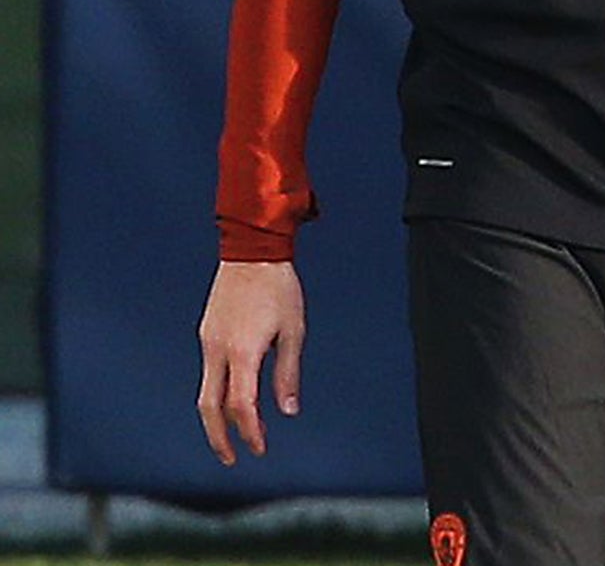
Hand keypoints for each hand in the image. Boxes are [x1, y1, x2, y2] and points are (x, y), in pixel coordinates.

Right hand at [196, 259, 305, 464]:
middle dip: (219, 438)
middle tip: (233, 458)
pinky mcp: (206, 332)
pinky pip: (208, 371)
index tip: (259, 449)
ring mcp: (208, 342)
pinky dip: (217, 391)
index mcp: (243, 352)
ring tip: (234, 433)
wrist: (252, 250)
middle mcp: (218, 350)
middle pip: (210, 407)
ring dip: (217, 416)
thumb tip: (287, 411)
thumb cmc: (279, 288)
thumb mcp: (294, 330)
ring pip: (205, 391)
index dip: (249, 432)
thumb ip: (288, 373)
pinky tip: (233, 396)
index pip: (241, 406)